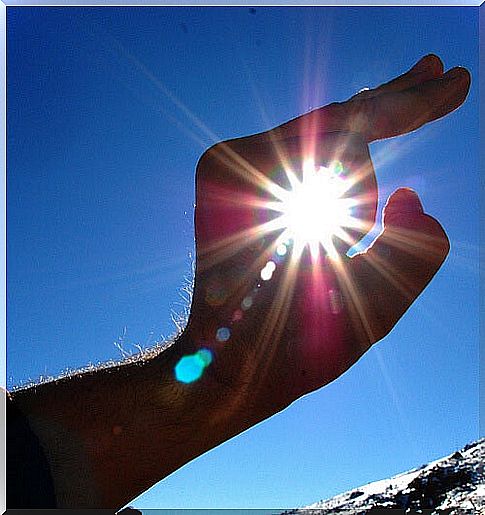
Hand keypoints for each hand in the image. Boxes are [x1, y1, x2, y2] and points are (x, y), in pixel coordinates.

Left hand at [187, 55, 469, 416]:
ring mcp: (225, 168)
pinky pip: (297, 156)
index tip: (454, 80)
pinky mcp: (228, 180)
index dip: (409, 103)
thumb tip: (408, 197)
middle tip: (438, 72)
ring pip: (317, 137)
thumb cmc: (289, 352)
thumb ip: (413, 256)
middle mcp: (231, 161)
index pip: (349, 128)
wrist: (221, 365)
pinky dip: (336, 160)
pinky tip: (357, 158)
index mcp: (256, 183)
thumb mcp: (367, 314)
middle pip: (331, 119)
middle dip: (393, 101)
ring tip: (395, 133)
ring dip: (365, 139)